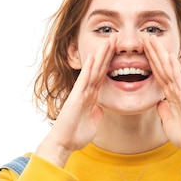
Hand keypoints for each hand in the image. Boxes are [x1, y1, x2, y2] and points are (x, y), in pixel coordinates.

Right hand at [35, 35, 116, 166]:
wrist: (63, 143)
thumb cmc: (76, 135)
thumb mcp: (92, 122)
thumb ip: (96, 113)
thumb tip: (100, 109)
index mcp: (91, 96)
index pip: (103, 75)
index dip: (110, 62)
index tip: (117, 50)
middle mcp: (85, 91)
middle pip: (99, 68)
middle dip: (107, 52)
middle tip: (115, 37)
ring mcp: (81, 92)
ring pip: (93, 69)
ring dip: (101, 54)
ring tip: (109, 40)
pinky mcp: (76, 97)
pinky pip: (84, 79)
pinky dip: (89, 67)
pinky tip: (94, 55)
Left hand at [144, 34, 180, 160]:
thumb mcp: (167, 119)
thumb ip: (163, 109)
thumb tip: (158, 103)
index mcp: (171, 94)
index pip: (158, 74)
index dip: (150, 61)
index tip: (142, 49)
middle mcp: (177, 88)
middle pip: (162, 66)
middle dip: (153, 51)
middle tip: (144, 36)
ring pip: (168, 68)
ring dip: (160, 53)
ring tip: (151, 39)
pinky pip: (178, 78)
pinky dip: (173, 66)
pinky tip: (167, 55)